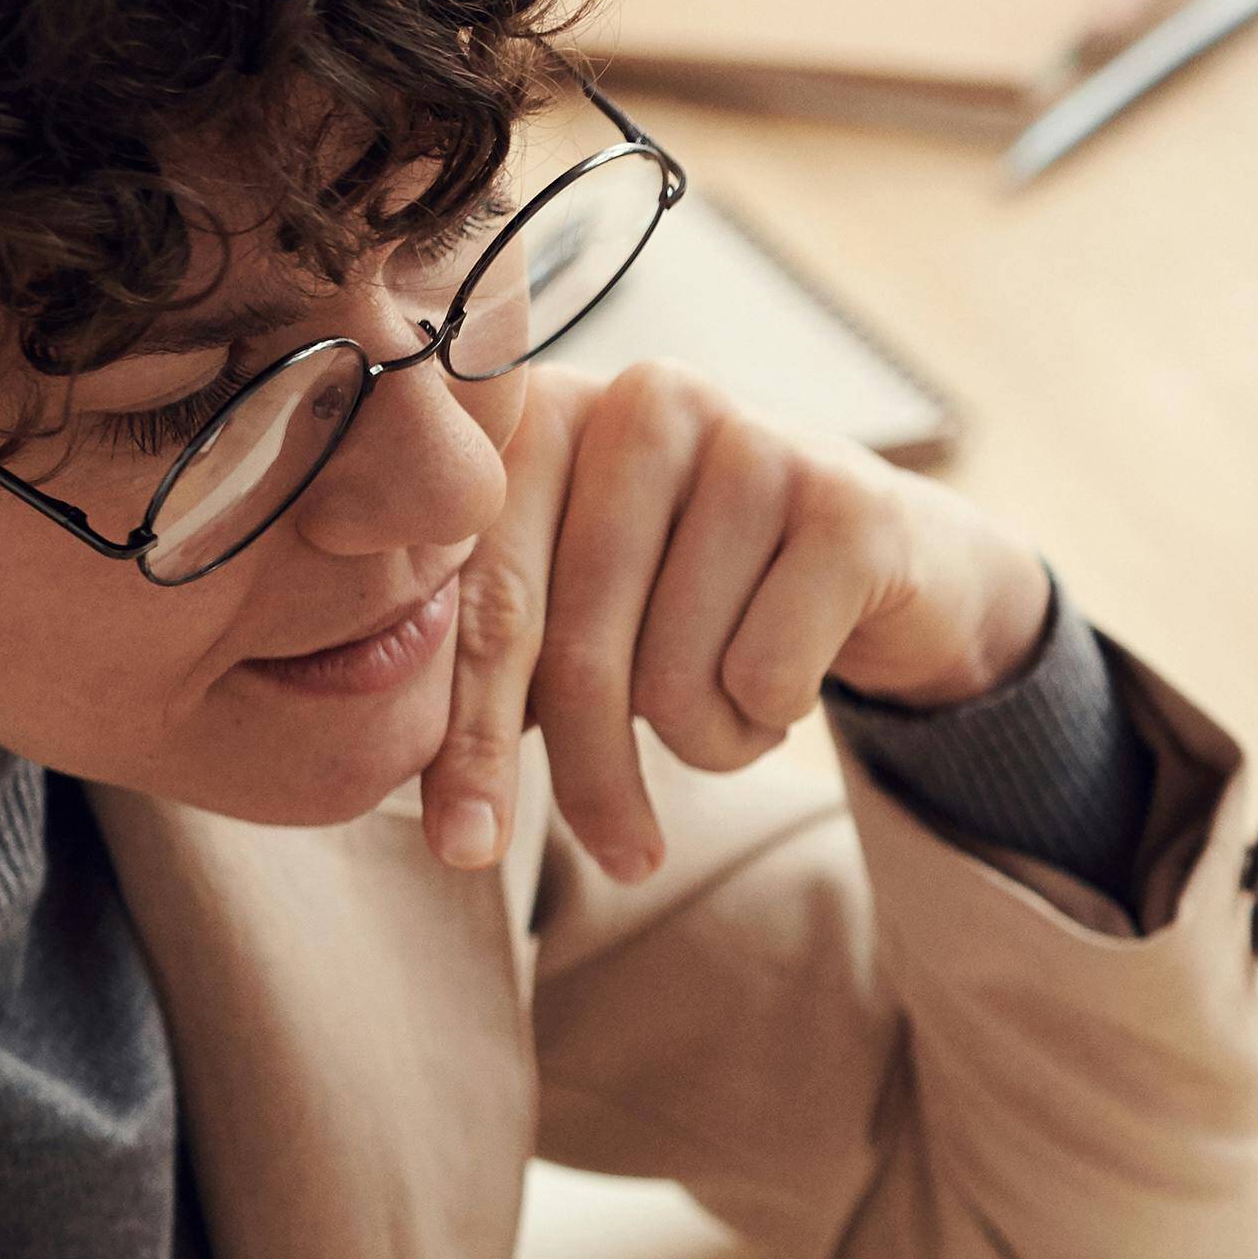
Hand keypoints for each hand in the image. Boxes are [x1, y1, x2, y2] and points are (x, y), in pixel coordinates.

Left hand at [427, 360, 1060, 879]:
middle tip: (625, 858)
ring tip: (736, 707)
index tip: (462, 848)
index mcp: (546, 414)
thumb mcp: (584, 602)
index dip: (471, 738)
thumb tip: (371, 765)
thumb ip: (489, 641)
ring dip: (708, 742)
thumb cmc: (698, 591)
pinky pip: (768, 676)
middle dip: (595, 777)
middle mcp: (643, 400)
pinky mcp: (847, 499)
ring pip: (677, 678)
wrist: (886, 559)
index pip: (487, 602)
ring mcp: (753, 438)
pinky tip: (791, 678)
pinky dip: (774, 717)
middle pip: (580, 649)